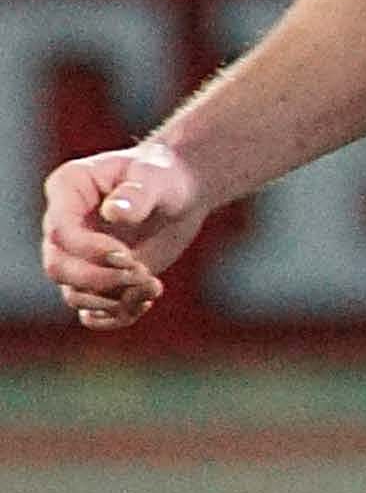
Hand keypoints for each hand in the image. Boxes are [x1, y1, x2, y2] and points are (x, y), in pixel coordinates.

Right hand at [39, 142, 211, 330]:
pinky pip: (91, 311)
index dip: (90, 250)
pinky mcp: (99, 278)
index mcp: (67, 191)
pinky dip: (116, 316)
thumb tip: (114, 213)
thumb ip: (136, 195)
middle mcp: (64, 226)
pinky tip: (146, 301)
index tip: (128, 254)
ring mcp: (79, 255)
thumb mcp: (155, 178)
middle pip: (58, 267)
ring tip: (153, 286)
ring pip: (74, 293)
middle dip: (99, 279)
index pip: (60, 232)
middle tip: (143, 273)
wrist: (180, 194)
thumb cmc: (164, 177)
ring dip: (113, 300)